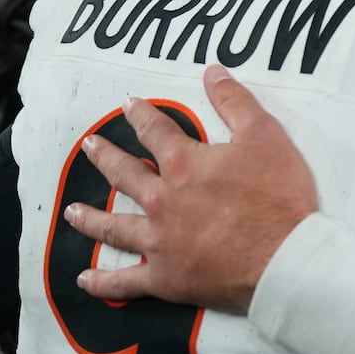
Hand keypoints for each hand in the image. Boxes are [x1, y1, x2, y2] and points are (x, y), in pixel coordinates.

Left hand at [64, 64, 316, 313]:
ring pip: (114, 228)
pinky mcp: (165, 278)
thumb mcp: (265, 135)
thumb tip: (211, 71)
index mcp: (184, 164)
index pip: (155, 131)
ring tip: (71, 211)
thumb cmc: (278, 195)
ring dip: (90, 219)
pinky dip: (103, 282)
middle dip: (105, 158)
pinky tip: (84, 280)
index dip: (141, 115)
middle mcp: (162, 201)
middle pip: (124, 175)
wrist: (283, 256)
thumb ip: (235, 101)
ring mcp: (159, 242)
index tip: (128, 106)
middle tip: (89, 147)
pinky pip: (125, 282)